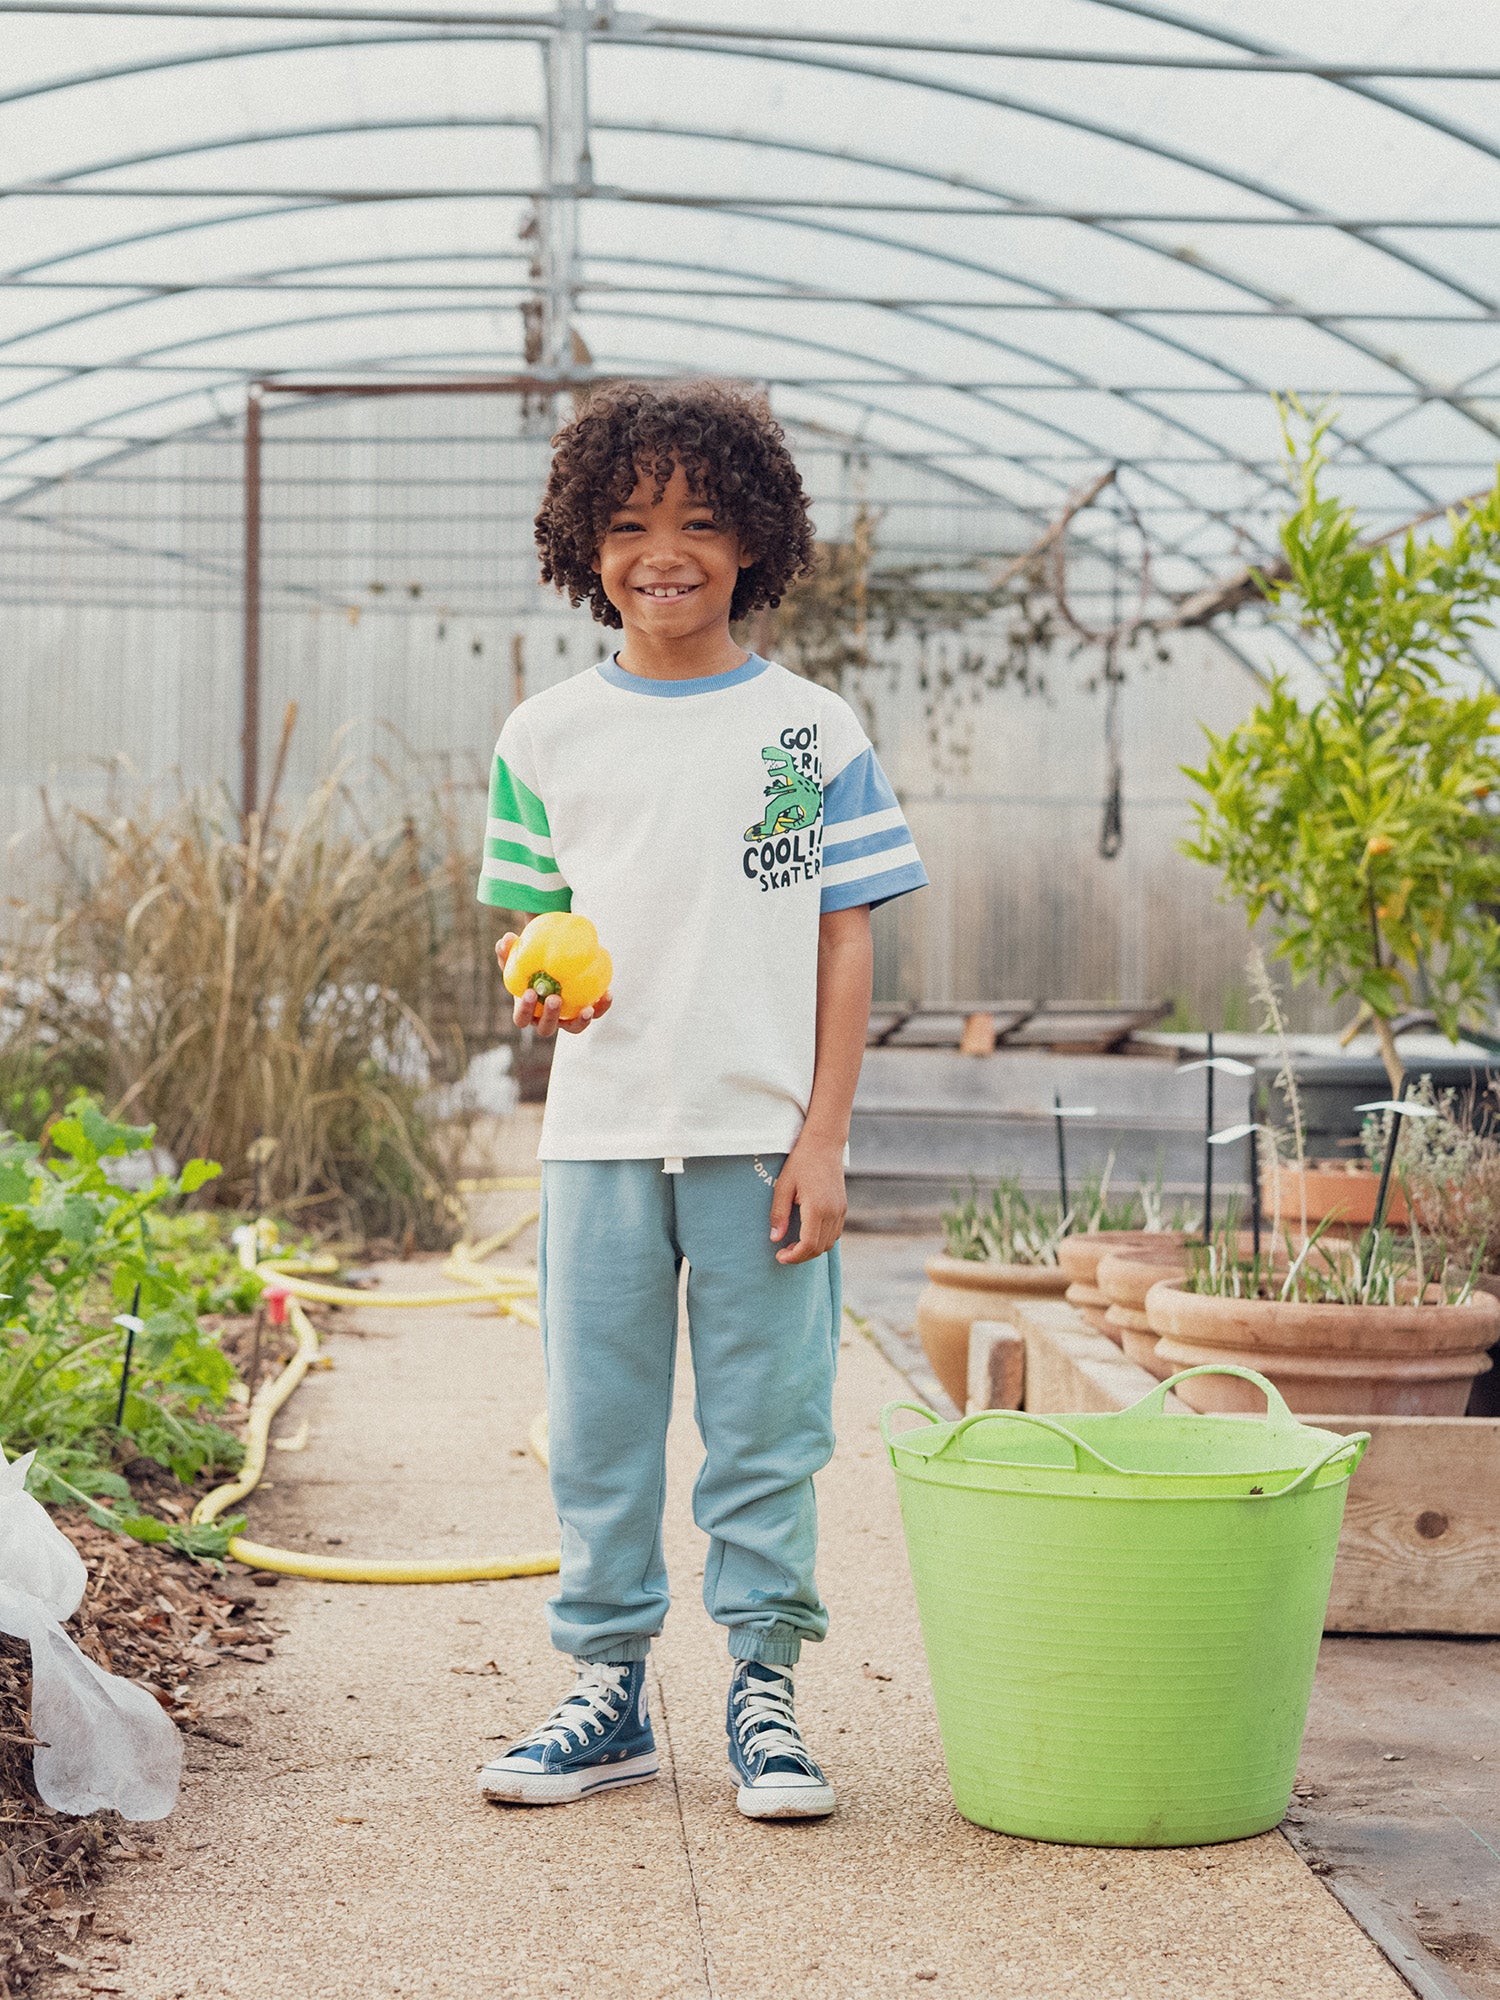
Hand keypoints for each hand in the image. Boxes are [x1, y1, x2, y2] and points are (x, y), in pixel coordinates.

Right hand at [497, 933, 612, 1039]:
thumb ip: (509, 949)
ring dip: (580, 1021)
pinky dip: (602, 1006)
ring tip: (586, 1008)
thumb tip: (506, 939)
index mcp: (528, 1010)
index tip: (530, 992)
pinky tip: (607, 992)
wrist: (552, 960)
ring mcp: (567, 1018)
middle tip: (555, 998)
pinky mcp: (585, 1011)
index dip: (525, 1010)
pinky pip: (595, 1012)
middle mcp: (546, 1019)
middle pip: (546, 1028)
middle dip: (550, 1016)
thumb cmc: (531, 960)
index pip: (522, 1019)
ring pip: (573, 1028)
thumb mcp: (518, 954)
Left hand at [770, 1137, 846, 1264]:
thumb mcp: (783, 1186)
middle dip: (800, 1256)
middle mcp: (833, 1212)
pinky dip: (821, 1240)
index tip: (780, 1256)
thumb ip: (779, 1214)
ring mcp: (840, 1210)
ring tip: (793, 1245)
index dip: (794, 1256)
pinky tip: (807, 1234)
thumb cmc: (801, 1162)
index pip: (808, 1244)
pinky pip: (835, 1234)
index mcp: (817, 1208)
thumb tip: (775, 1238)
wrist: (824, 1144)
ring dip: (811, 1249)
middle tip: (783, 1253)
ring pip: (829, 1243)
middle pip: (819, 1248)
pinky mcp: (843, 1207)